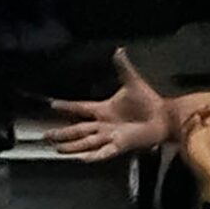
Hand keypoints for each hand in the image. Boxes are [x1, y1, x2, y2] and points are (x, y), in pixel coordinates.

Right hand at [45, 49, 174, 161]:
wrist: (164, 117)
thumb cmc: (149, 101)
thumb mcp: (132, 82)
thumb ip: (123, 67)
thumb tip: (119, 49)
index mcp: (104, 110)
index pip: (80, 108)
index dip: (67, 107)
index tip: (53, 105)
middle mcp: (103, 125)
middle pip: (77, 129)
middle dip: (61, 133)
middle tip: (45, 135)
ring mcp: (110, 136)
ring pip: (85, 142)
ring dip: (71, 146)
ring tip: (56, 148)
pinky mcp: (119, 145)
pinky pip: (102, 152)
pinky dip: (92, 155)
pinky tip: (80, 159)